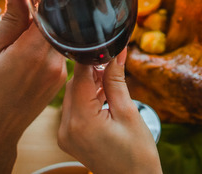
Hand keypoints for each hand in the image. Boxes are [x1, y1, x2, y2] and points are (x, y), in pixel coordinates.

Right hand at [0, 0, 66, 173]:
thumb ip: (8, 20)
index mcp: (34, 52)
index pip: (50, 11)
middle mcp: (54, 62)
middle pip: (54, 23)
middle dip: (37, 14)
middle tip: (15, 11)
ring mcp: (59, 74)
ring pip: (54, 38)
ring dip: (38, 31)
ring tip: (13, 38)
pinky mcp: (58, 81)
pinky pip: (54, 53)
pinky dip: (40, 47)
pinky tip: (21, 54)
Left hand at [58, 49, 161, 173]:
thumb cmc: (137, 153)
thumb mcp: (129, 112)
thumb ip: (116, 80)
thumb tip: (116, 52)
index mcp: (82, 121)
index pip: (81, 76)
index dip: (92, 58)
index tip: (104, 46)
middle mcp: (66, 128)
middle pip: (74, 84)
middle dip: (92, 71)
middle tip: (112, 65)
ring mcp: (64, 135)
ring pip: (73, 95)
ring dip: (89, 85)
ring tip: (111, 84)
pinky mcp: (67, 138)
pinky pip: (73, 109)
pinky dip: (86, 99)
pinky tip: (103, 97)